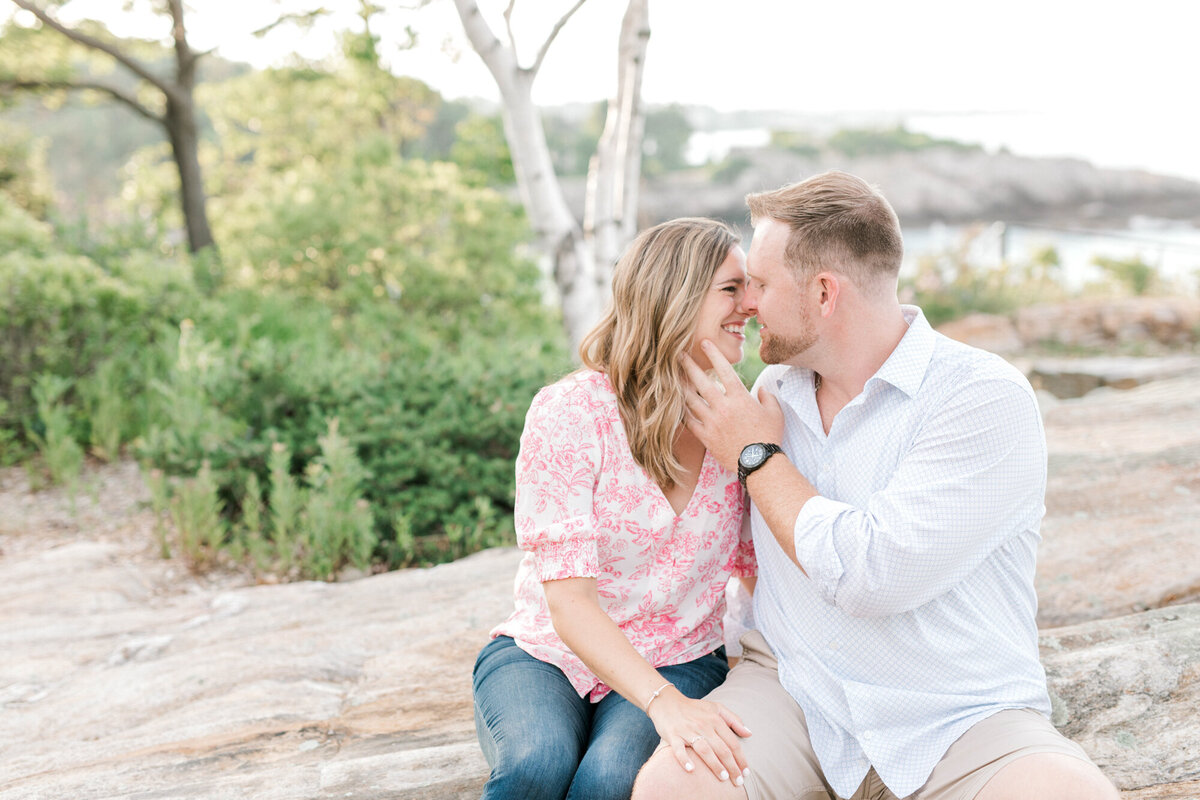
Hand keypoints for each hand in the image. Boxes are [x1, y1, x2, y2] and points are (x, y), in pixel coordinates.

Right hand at [646, 687, 751, 783]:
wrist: (667, 702)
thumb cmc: (694, 708)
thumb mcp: (716, 708)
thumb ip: (734, 719)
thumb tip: (749, 733)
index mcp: (715, 720)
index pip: (732, 742)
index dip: (741, 759)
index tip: (746, 772)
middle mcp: (703, 725)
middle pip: (721, 749)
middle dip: (732, 767)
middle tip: (738, 781)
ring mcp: (688, 730)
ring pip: (704, 750)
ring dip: (715, 765)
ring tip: (723, 778)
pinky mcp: (673, 735)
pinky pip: (679, 749)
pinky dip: (684, 759)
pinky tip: (691, 769)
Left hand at [682, 340, 784, 471]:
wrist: (760, 463)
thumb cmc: (769, 437)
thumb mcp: (775, 413)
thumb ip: (768, 397)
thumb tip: (762, 390)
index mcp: (740, 398)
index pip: (724, 370)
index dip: (714, 354)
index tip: (705, 342)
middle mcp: (723, 407)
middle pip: (701, 382)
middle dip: (688, 366)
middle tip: (678, 354)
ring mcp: (712, 422)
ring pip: (690, 400)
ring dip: (681, 387)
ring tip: (672, 377)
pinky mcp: (706, 436)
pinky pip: (688, 421)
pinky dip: (680, 412)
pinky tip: (674, 404)